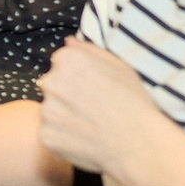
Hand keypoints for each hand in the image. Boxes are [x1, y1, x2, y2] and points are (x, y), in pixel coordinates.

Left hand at [35, 36, 176, 185]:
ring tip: (91, 125)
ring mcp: (46, 111)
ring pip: (51, 110)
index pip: (61, 63)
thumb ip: (89, 50)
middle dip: (67, 95)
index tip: (95, 87)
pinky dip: (63, 138)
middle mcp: (51, 82)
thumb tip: (68, 42)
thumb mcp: (119, 66)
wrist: (138, 143)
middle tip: (93, 108)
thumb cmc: (134, 103)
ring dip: (64, 116)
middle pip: (53, 86)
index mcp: (68, 60)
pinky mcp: (46, 136)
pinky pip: (51, 134)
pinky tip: (85, 139)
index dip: (79, 76)